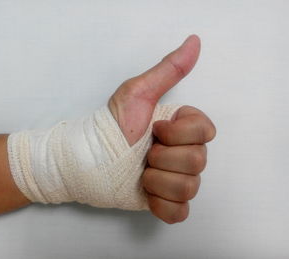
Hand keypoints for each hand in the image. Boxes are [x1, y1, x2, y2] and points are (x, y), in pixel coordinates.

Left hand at [108, 35, 215, 222]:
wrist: (87, 160)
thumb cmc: (110, 125)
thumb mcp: (137, 94)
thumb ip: (168, 70)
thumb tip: (194, 41)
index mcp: (182, 129)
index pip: (206, 133)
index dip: (178, 134)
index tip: (154, 129)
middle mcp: (184, 153)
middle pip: (198, 163)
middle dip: (162, 158)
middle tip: (142, 153)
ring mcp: (176, 180)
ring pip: (189, 188)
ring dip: (156, 181)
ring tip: (139, 172)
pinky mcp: (166, 203)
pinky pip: (179, 212)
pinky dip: (160, 205)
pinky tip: (145, 193)